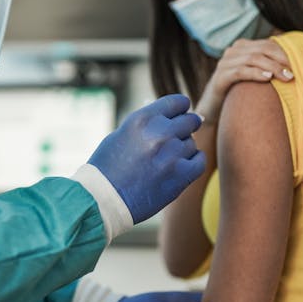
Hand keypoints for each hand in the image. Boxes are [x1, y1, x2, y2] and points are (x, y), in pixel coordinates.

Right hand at [88, 94, 205, 223]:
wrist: (103, 199)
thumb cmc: (107, 167)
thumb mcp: (122, 135)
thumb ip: (147, 125)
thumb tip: (171, 118)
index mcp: (142, 119)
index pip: (177, 102)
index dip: (180, 108)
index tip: (180, 114)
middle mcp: (160, 132)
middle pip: (189, 121)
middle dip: (186, 126)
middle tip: (182, 134)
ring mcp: (172, 154)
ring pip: (192, 143)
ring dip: (183, 149)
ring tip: (166, 160)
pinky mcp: (181, 175)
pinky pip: (199, 161)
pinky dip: (193, 162)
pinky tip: (182, 166)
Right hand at [197, 38, 292, 122]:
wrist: (214, 109)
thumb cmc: (239, 92)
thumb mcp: (254, 76)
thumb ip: (267, 66)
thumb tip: (294, 66)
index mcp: (242, 47)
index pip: (267, 44)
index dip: (284, 52)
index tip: (299, 65)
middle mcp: (232, 51)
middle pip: (262, 49)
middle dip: (280, 60)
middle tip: (293, 73)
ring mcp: (224, 63)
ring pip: (252, 58)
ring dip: (272, 67)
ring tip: (286, 78)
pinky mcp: (219, 77)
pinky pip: (240, 71)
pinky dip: (256, 73)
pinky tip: (268, 78)